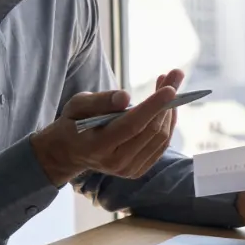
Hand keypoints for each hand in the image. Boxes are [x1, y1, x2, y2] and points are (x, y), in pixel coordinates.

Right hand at [32, 70, 184, 185]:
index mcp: (98, 147)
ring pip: (161, 138)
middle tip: (174, 75)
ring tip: (169, 85)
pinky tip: (166, 105)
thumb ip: (100, 101)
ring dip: (170, 110)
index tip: (170, 88)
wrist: (70, 152)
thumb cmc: (73, 122)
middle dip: (166, 102)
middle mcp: (116, 163)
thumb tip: (126, 97)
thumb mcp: (77, 105)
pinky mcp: (138, 170)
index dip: (153, 106)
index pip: (132, 125)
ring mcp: (129, 170)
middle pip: (151, 131)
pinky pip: (161, 145)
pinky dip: (168, 123)